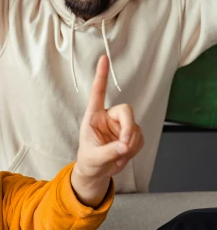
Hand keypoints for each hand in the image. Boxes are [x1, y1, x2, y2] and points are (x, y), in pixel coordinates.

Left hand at [71, 55, 143, 206]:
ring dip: (130, 144)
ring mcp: (121, 125)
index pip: (98, 92)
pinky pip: (140, 139)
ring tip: (118, 156)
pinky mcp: (131, 135)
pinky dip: (134, 149)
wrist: (97, 171)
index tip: (104, 58)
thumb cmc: (89, 160)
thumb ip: (109, 151)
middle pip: (126, 110)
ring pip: (135, 128)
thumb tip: (125, 145)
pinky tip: (123, 155)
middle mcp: (108, 117)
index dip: (101, 76)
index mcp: (93, 116)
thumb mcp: (94, 158)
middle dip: (128, 129)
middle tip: (124, 145)